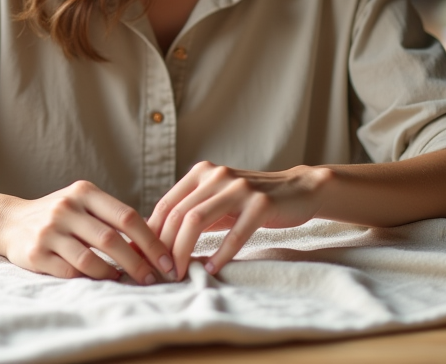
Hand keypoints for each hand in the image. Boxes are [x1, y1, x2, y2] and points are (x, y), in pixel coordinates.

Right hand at [0, 180, 176, 283]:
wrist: (9, 221)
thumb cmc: (59, 215)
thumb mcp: (83, 203)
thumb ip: (112, 217)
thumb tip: (156, 242)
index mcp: (84, 192)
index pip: (126, 216)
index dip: (151, 241)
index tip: (168, 259)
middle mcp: (66, 208)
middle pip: (111, 240)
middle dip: (138, 263)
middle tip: (155, 278)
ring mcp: (49, 230)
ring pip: (90, 259)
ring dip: (114, 274)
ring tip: (127, 280)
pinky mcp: (36, 253)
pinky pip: (71, 271)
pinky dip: (91, 279)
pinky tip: (103, 280)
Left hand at [148, 162, 330, 279]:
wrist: (297, 190)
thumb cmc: (250, 202)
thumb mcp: (217, 201)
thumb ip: (190, 212)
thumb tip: (153, 236)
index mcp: (202, 172)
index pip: (167, 204)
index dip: (153, 233)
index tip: (148, 258)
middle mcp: (217, 176)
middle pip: (178, 214)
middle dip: (165, 247)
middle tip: (163, 272)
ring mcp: (239, 188)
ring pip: (197, 220)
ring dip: (184, 251)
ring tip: (180, 272)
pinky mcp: (261, 204)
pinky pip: (234, 233)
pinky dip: (219, 254)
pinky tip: (211, 269)